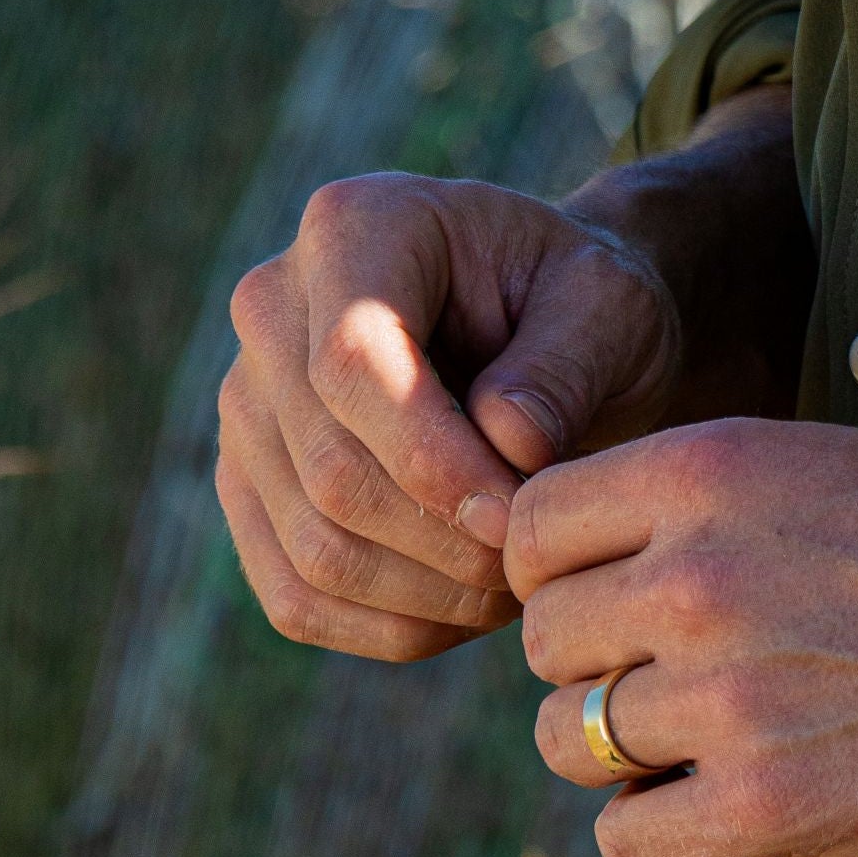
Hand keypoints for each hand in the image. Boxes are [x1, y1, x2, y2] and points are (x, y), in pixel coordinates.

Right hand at [217, 176, 686, 664]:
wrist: (545, 329)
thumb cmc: (583, 307)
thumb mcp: (611, 307)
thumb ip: (564, 365)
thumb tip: (505, 445)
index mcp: (354, 227)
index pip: (350, 365)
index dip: (435, 462)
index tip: (523, 517)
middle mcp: (271, 307)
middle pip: (329, 468)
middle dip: (446, 543)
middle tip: (539, 565)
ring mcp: (246, 402)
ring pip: (312, 546)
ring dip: (426, 597)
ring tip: (517, 587)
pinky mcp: (250, 486)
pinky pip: (295, 595)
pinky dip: (388, 629)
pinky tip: (467, 611)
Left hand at [503, 423, 857, 856]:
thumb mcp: (836, 465)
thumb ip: (714, 509)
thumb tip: (615, 568)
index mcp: (709, 470)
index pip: (535, 529)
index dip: (567, 573)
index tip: (621, 600)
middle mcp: (697, 575)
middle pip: (543, 643)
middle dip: (596, 665)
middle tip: (679, 681)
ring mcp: (728, 695)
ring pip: (570, 743)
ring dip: (624, 754)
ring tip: (710, 746)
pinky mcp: (771, 805)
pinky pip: (627, 842)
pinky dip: (658, 834)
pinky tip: (723, 809)